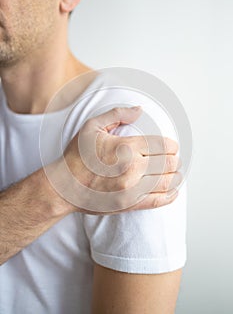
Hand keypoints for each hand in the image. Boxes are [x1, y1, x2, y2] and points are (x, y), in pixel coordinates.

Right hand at [50, 107, 181, 213]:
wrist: (64, 187)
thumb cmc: (77, 156)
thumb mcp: (92, 126)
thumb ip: (117, 113)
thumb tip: (140, 109)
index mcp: (126, 146)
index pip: (164, 144)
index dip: (172, 145)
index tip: (172, 146)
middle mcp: (133, 168)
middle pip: (169, 163)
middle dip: (175, 159)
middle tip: (174, 158)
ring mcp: (132, 189)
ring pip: (167, 182)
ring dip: (176, 176)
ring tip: (176, 173)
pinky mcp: (129, 204)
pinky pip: (158, 201)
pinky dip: (170, 196)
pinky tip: (174, 191)